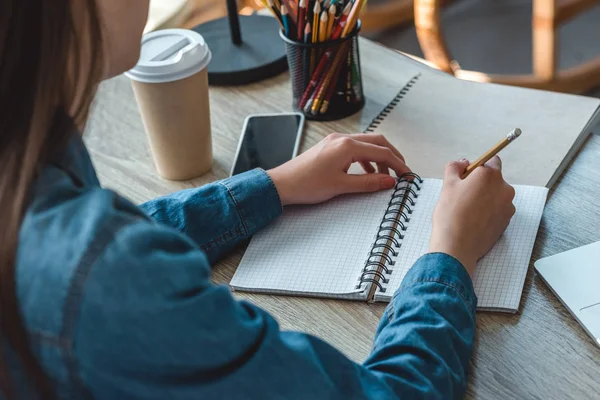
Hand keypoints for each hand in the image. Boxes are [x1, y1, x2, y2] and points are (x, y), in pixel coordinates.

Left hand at [267, 133, 409, 205]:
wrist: (282, 184)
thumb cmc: (307, 185)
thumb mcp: (341, 186)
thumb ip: (368, 183)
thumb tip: (390, 182)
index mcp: (347, 146)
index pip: (381, 152)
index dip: (398, 164)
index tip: (408, 175)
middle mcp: (342, 139)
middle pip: (377, 142)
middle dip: (392, 156)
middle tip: (402, 171)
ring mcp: (335, 141)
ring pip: (366, 144)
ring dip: (379, 158)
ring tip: (385, 176)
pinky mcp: (329, 147)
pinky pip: (354, 149)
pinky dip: (365, 159)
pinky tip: (367, 173)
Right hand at [429, 156, 515, 275]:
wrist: (457, 246)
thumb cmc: (450, 213)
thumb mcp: (447, 185)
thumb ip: (455, 167)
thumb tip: (463, 162)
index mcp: (489, 175)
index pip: (491, 160)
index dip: (477, 167)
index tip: (466, 177)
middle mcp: (504, 188)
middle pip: (494, 179)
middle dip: (481, 183)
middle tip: (463, 195)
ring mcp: (508, 206)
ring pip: (497, 195)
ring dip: (486, 197)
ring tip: (468, 210)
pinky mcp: (507, 221)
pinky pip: (498, 210)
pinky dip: (489, 211)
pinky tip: (474, 220)